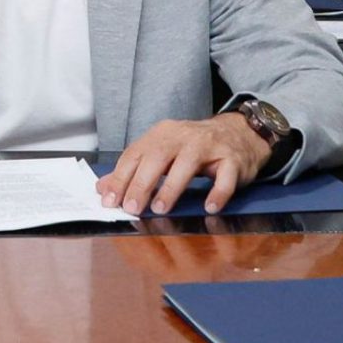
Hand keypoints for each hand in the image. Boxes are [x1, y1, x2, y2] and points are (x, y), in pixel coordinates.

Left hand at [95, 113, 269, 215]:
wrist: (239, 133)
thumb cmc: (194, 147)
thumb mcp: (162, 152)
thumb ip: (133, 170)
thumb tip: (103, 188)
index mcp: (161, 134)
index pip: (135, 154)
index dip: (120, 178)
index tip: (110, 201)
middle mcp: (182, 136)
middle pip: (157, 157)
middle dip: (142, 183)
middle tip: (132, 207)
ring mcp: (209, 146)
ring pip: (187, 164)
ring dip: (172, 188)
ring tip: (160, 209)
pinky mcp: (232, 159)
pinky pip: (225, 177)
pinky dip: (217, 192)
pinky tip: (209, 207)